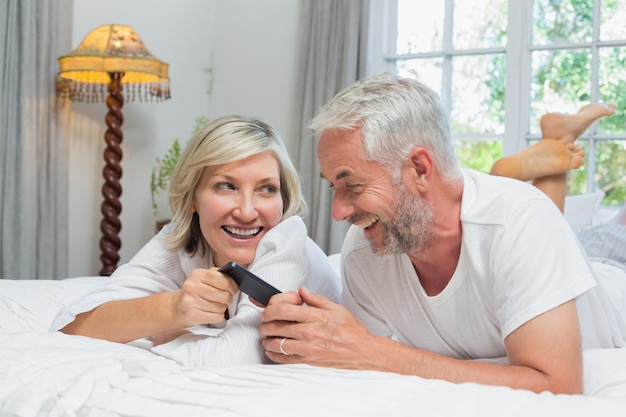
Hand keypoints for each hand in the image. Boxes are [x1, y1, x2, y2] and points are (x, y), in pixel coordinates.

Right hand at [172, 268, 238, 326]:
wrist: (176, 307)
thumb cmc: (195, 292)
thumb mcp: (204, 278)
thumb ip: (219, 275)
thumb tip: (237, 280)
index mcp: (198, 274)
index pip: (224, 280)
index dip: (233, 287)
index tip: (233, 290)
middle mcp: (192, 286)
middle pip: (224, 296)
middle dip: (227, 299)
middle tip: (222, 299)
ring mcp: (191, 301)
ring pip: (221, 308)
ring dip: (221, 308)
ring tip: (213, 306)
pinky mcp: (192, 315)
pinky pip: (217, 317)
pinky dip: (217, 317)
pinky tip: (210, 313)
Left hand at [259, 287, 373, 367]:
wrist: (364, 353)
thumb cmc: (352, 331)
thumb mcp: (337, 309)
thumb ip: (316, 299)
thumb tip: (302, 290)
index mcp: (315, 316)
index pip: (283, 309)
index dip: (270, 308)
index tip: (267, 310)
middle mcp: (309, 332)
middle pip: (275, 326)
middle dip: (264, 323)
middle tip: (263, 322)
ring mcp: (308, 349)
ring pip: (276, 344)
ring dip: (266, 339)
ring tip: (266, 336)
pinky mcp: (308, 362)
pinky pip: (284, 359)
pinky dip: (273, 355)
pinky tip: (273, 350)